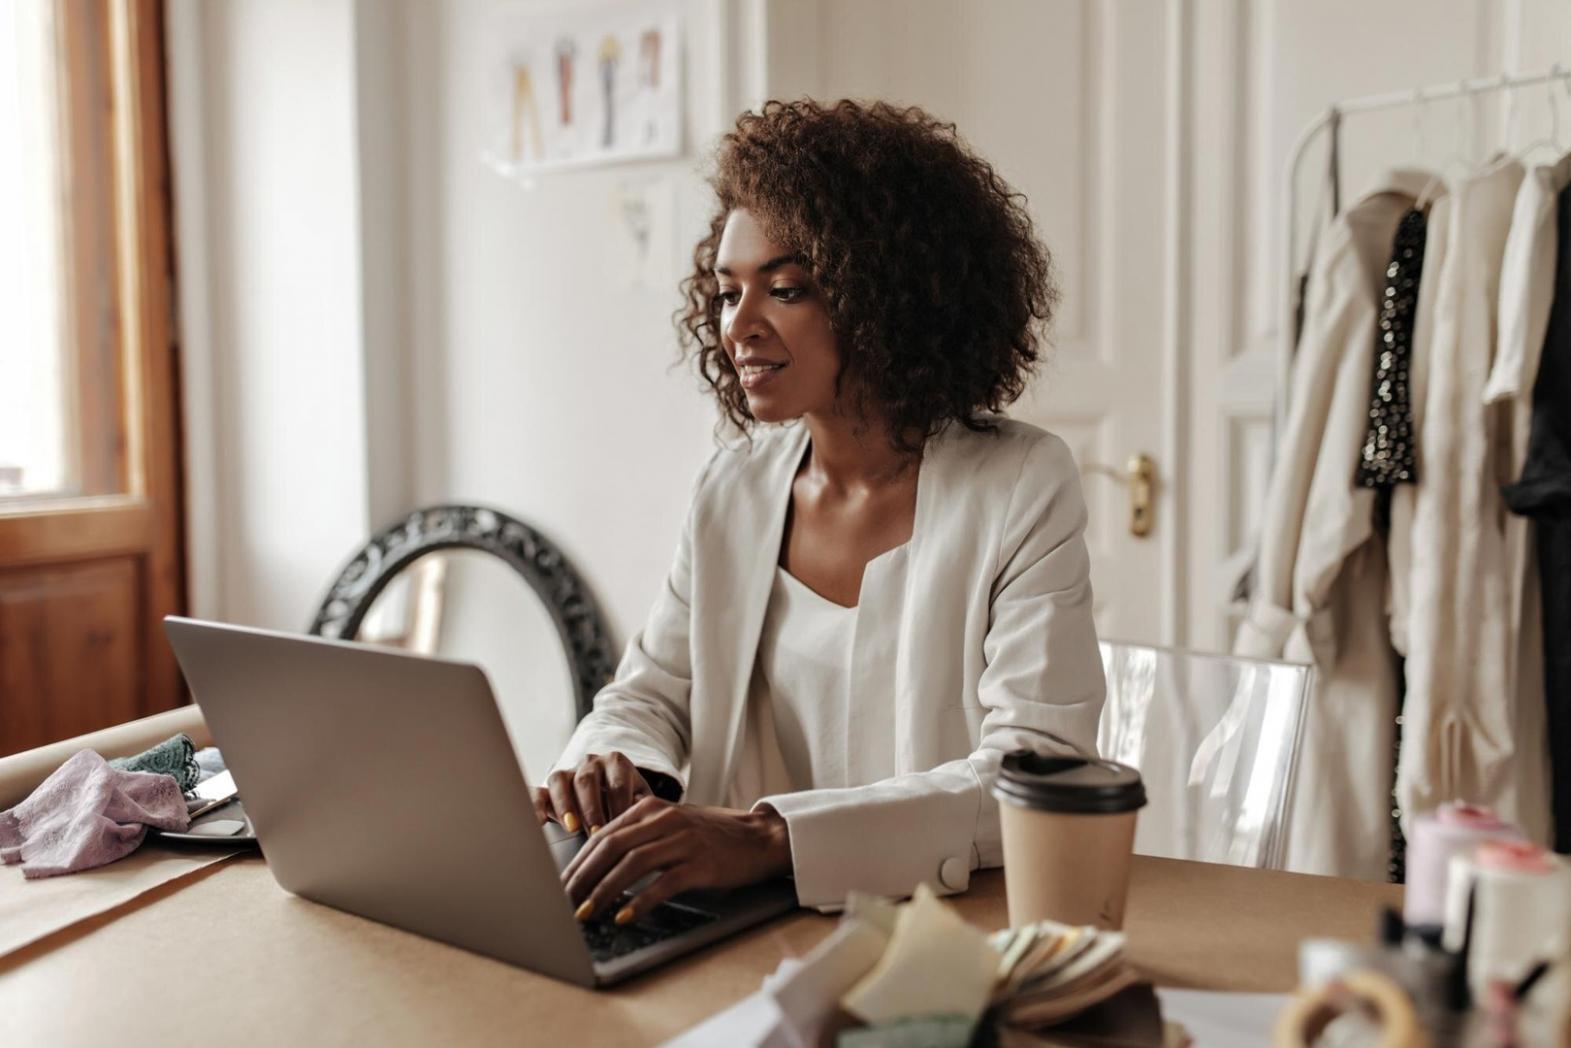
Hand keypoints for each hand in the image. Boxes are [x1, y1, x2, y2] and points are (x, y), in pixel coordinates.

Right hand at [533, 752, 655, 834]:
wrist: (608, 796)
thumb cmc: (627, 801)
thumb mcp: (640, 800)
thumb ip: (643, 808)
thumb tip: (647, 824)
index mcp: (616, 763)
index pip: (617, 783)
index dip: (619, 806)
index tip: (621, 828)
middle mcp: (590, 763)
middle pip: (587, 781)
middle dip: (592, 808)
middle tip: (597, 832)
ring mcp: (567, 772)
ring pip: (560, 781)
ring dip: (566, 805)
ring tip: (572, 827)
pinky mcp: (547, 787)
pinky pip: (537, 791)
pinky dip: (535, 805)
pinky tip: (540, 822)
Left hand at [562, 797, 791, 924]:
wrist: (760, 837)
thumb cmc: (712, 836)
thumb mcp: (671, 826)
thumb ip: (638, 836)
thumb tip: (598, 864)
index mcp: (651, 808)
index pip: (603, 835)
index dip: (578, 863)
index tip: (560, 886)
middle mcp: (664, 819)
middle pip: (611, 847)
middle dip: (582, 878)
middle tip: (562, 904)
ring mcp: (683, 840)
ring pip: (632, 864)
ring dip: (603, 891)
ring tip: (586, 914)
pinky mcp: (700, 863)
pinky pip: (664, 882)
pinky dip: (641, 900)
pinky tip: (625, 915)